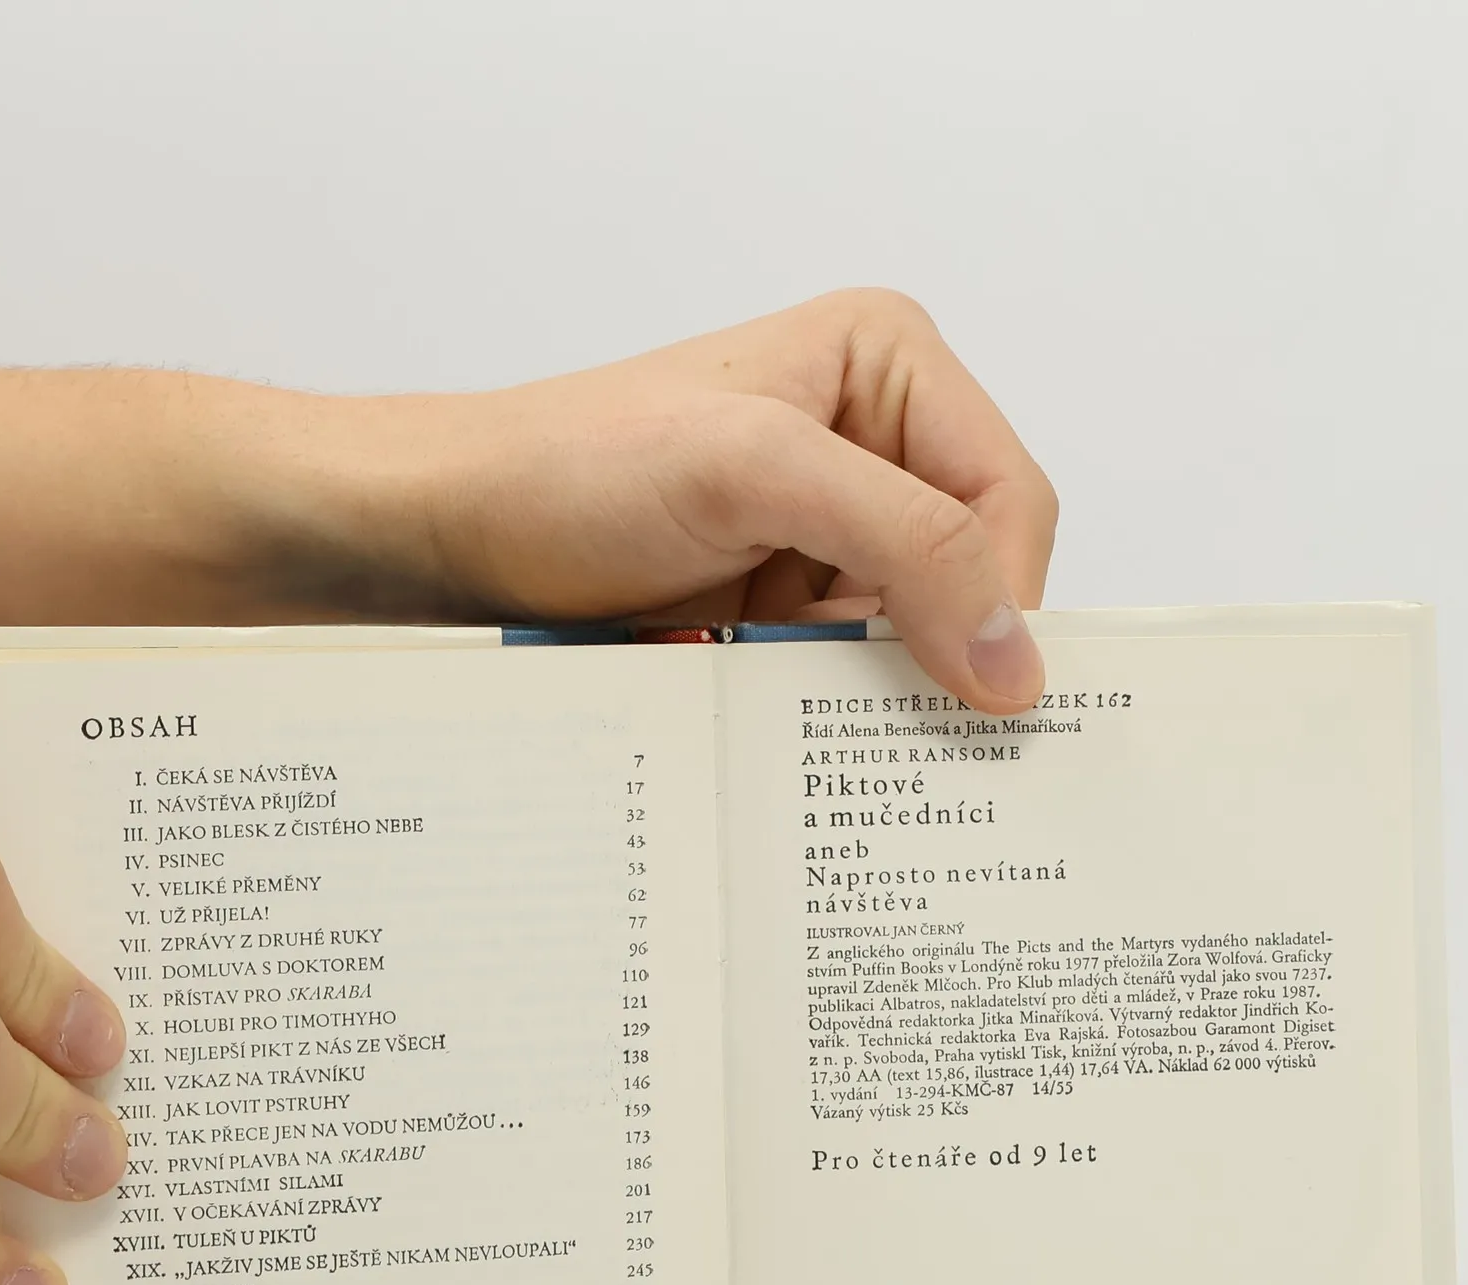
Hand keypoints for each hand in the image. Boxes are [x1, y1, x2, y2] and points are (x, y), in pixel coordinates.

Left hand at [322, 290, 1058, 712]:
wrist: (451, 532)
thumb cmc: (573, 466)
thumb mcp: (752, 471)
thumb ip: (904, 540)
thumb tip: (1015, 655)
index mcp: (887, 368)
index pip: (1009, 497)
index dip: (1009, 598)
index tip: (990, 698)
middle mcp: (869, 442)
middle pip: (969, 572)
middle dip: (938, 648)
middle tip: (915, 734)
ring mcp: (822, 529)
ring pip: (909, 636)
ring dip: (867, 685)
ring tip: (803, 708)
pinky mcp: (778, 598)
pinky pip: (842, 670)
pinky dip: (819, 704)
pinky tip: (772, 714)